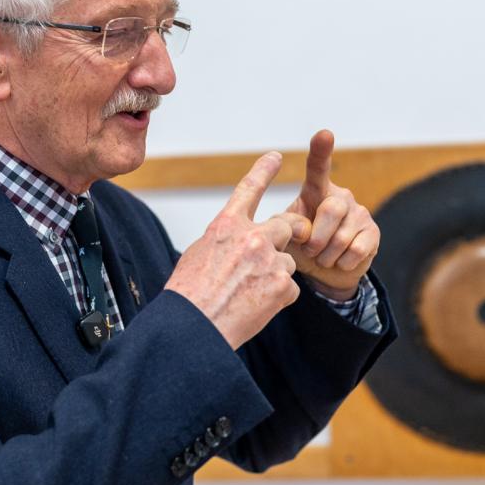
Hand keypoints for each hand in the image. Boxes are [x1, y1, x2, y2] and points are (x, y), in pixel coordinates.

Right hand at [166, 152, 312, 348]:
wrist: (195, 327)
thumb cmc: (189, 294)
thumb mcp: (199, 254)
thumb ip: (225, 240)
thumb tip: (238, 240)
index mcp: (226, 225)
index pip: (249, 189)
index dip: (264, 170)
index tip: (276, 157)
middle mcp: (251, 237)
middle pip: (288, 224)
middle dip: (293, 232)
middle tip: (295, 239)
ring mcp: (270, 261)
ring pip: (288, 261)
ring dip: (276, 274)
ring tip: (251, 292)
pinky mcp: (283, 286)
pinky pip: (290, 288)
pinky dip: (277, 297)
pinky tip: (257, 307)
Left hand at [285, 130, 379, 300]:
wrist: (324, 272)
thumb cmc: (301, 246)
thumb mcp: (287, 235)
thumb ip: (286, 226)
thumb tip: (300, 227)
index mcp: (315, 191)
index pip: (318, 168)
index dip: (321, 151)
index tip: (325, 134)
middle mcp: (340, 196)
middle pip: (331, 209)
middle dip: (316, 237)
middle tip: (310, 250)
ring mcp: (359, 212)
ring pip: (342, 235)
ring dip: (327, 254)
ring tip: (322, 257)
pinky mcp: (373, 232)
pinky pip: (357, 249)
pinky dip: (342, 262)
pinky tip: (339, 261)